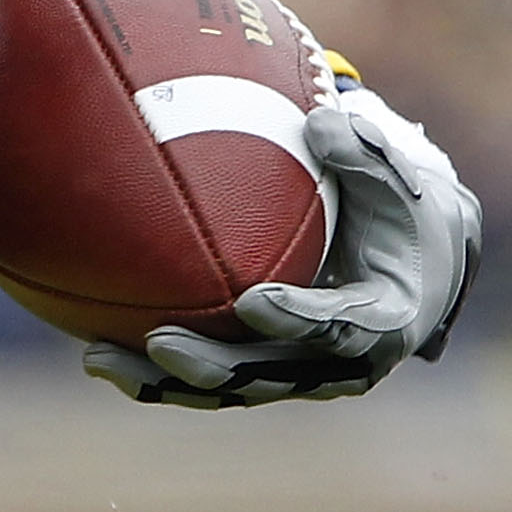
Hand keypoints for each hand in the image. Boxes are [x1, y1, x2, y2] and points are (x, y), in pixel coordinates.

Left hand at [84, 85, 480, 408]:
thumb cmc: (404, 216)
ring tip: (98, 359)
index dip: (299, 319)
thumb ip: (365, 154)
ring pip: (227, 389)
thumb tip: (320, 122)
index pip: (340, 327)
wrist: (415, 273)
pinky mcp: (263, 376)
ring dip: (163, 380)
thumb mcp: (400, 182)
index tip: (255, 302)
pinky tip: (96, 355)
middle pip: (268, 375)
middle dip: (212, 365)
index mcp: (384, 322)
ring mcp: (296, 377)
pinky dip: (155, 376)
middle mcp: (339, 365)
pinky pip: (208, 383)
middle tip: (159, 342)